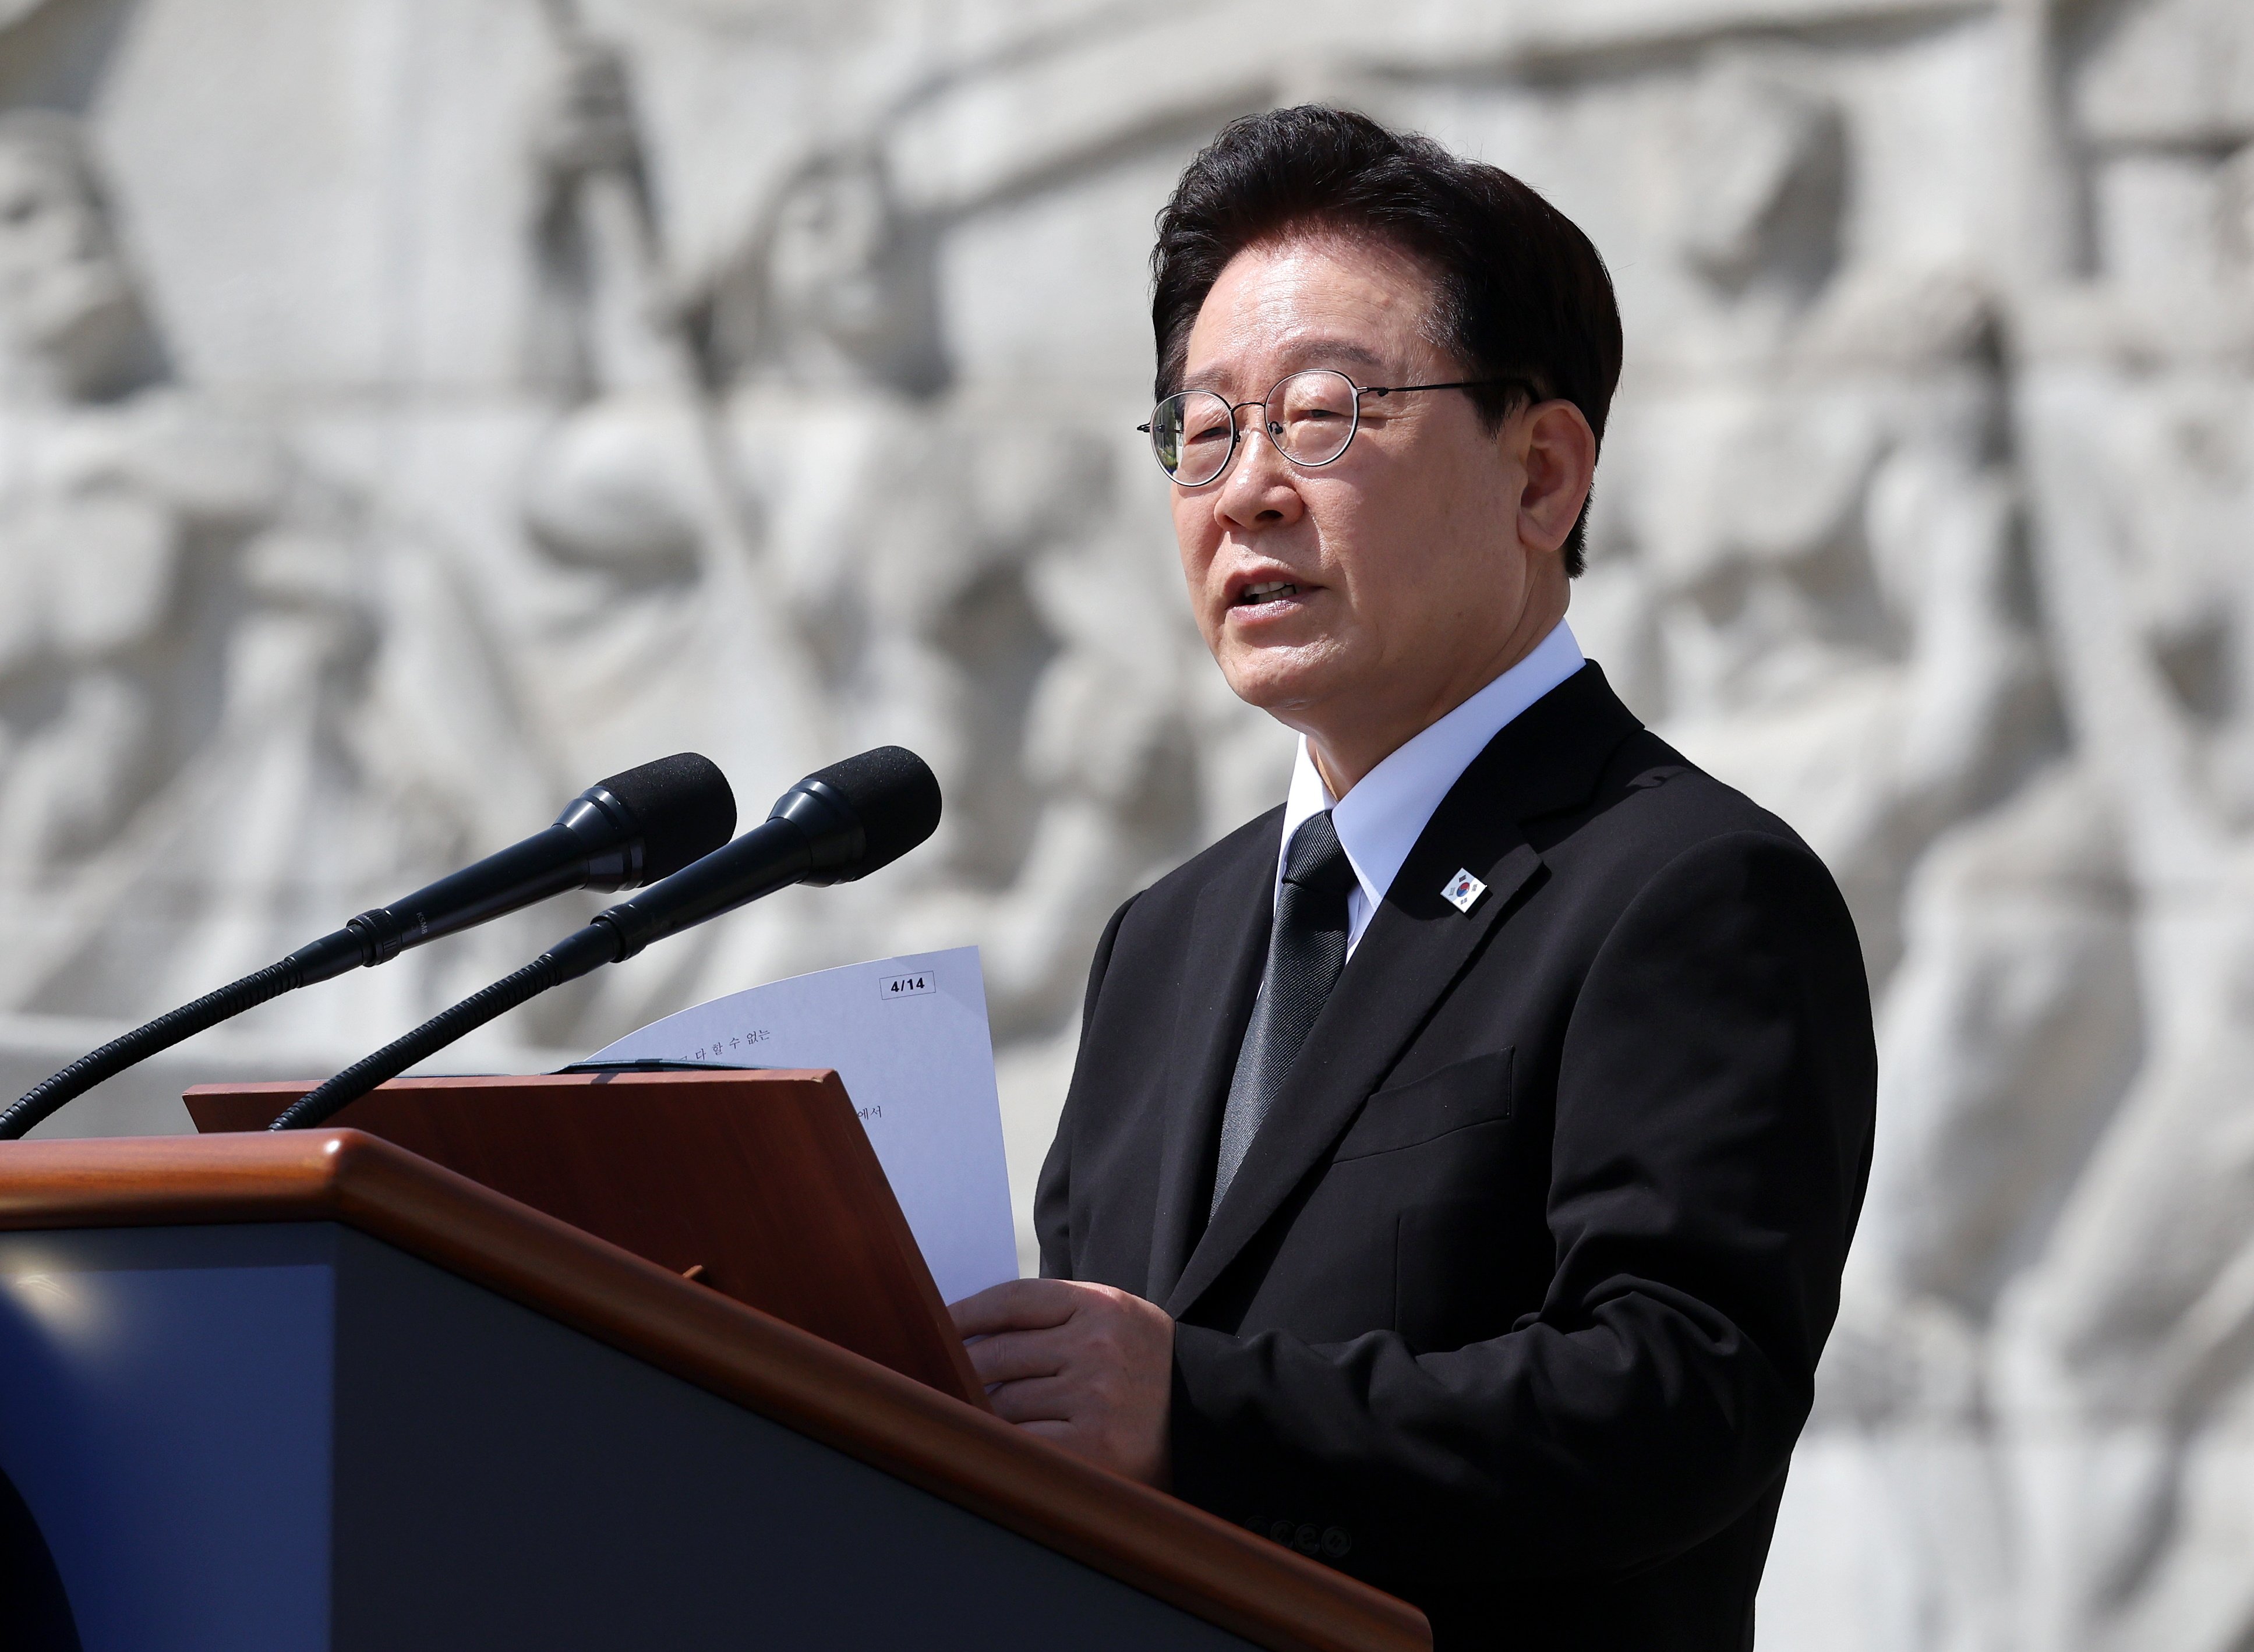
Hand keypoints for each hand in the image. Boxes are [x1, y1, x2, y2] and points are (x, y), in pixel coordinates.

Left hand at [950, 1279, 1174, 1487]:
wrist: (1206, 1421)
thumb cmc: (1138, 1370)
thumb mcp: (1108, 1322)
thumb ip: (1048, 1320)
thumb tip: (959, 1332)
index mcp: (1101, 1304)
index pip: (1010, 1300)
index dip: (962, 1314)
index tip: (932, 1326)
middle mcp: (1098, 1346)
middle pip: (995, 1353)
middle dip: (959, 1370)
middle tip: (931, 1380)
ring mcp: (1095, 1397)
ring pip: (1000, 1400)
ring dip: (979, 1411)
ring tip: (968, 1416)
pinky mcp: (1091, 1446)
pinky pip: (1018, 1440)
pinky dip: (998, 1443)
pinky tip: (992, 1444)